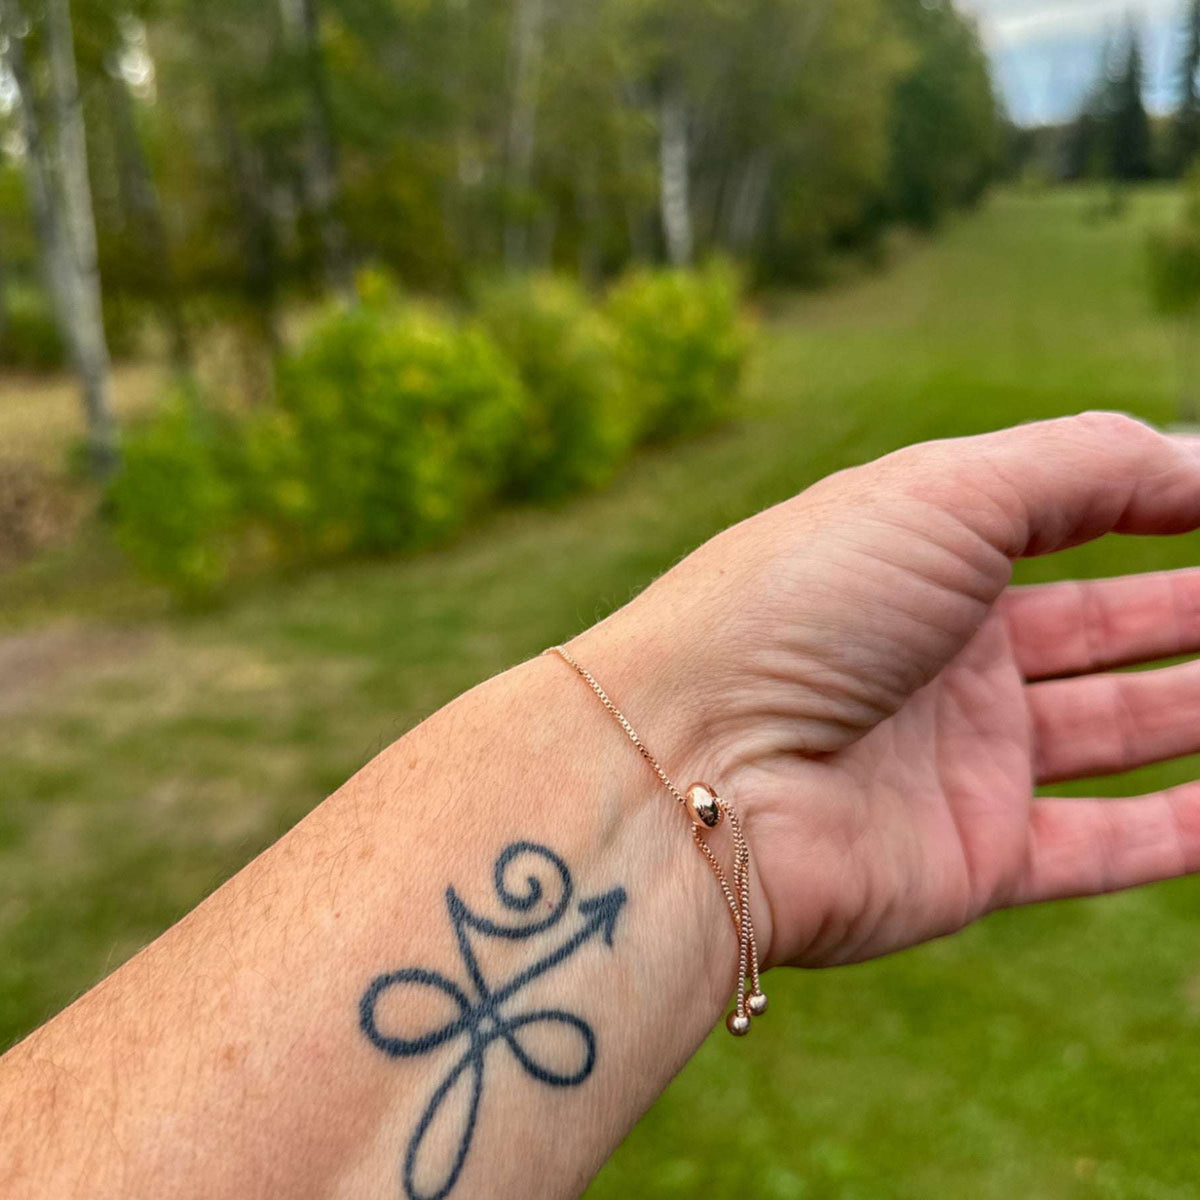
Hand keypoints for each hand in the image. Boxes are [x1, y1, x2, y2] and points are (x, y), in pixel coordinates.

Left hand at [575, 414, 1199, 968]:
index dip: (1168, 499)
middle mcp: (943, 657)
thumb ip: (1079, 466)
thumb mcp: (941, 494)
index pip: (1070, 516)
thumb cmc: (798, 607)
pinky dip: (1189, 823)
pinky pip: (1108, 843)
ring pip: (1121, 728)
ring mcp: (961, 760)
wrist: (697, 769)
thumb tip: (1197, 454)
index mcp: (921, 557)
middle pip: (1107, 626)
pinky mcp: (974, 858)